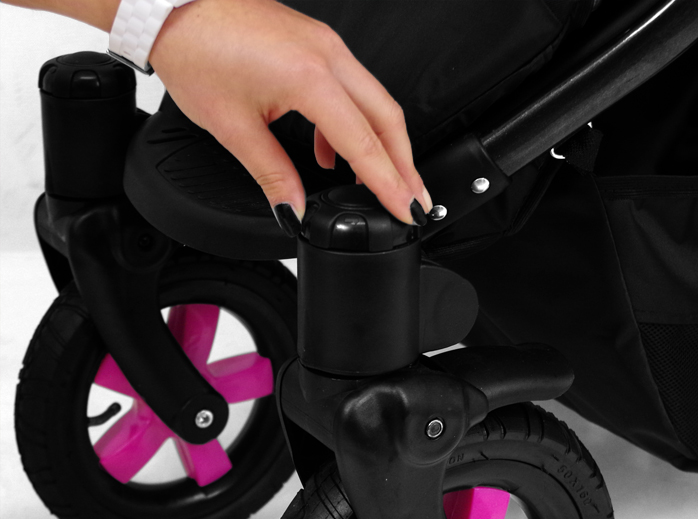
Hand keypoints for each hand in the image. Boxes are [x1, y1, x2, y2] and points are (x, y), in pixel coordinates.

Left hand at [149, 0, 431, 232]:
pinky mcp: (316, 44)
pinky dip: (353, 125)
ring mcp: (325, 45)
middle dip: (404, 165)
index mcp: (309, 77)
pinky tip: (335, 154)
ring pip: (375, 101)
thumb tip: (294, 209)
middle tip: (414, 200)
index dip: (388, 183)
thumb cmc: (195, 51)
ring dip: (382, 145)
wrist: (173, 6)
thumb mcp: (234, 127)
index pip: (364, 143)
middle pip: (387, 117)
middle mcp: (327, 55)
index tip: (406, 210)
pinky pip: (351, 88)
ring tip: (380, 183)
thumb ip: (273, 175)